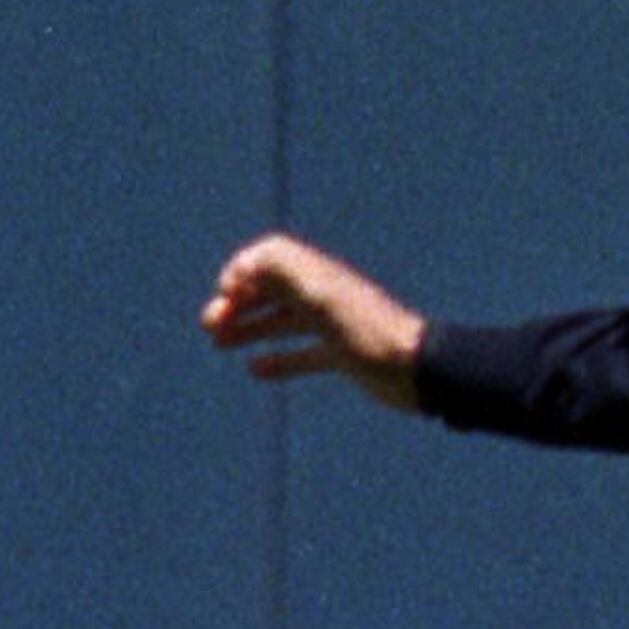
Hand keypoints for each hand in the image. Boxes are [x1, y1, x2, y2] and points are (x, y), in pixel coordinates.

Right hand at [203, 234, 427, 407]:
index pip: (273, 256)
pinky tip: (255, 370)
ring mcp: (336, 327)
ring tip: (218, 343)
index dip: (244, 270)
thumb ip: (284, 273)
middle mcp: (326, 296)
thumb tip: (242, 268)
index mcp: (320, 277)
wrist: (419, 372)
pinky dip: (279, 359)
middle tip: (209, 325)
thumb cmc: (371, 334)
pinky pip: (305, 354)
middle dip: (238, 302)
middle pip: (273, 289)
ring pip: (284, 321)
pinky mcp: (345, 356)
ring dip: (250, 327)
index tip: (227, 294)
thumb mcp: (323, 297)